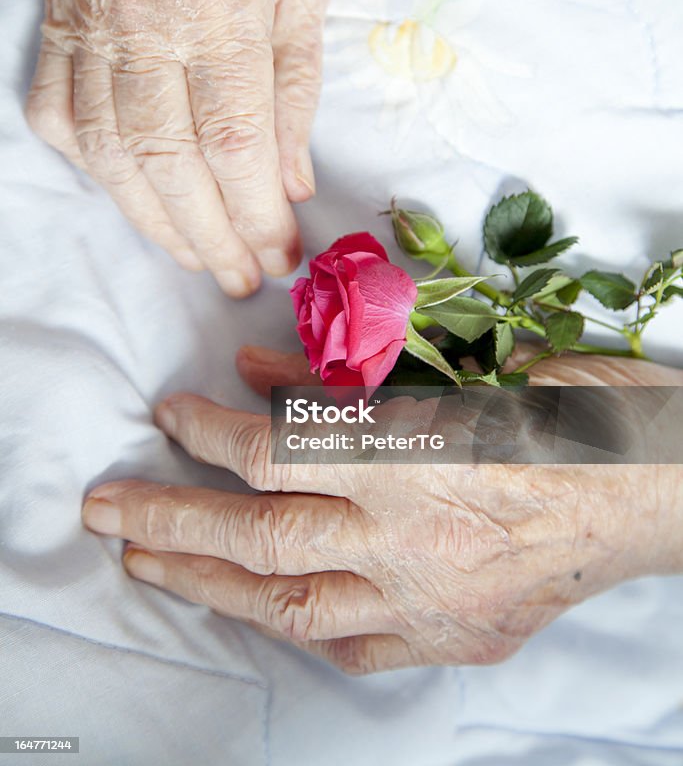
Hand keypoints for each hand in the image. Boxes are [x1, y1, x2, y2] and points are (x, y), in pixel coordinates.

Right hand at [26, 0, 333, 294]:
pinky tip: (132, 192)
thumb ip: (296, 91)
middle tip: (240, 276)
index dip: (254, 216)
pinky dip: (94, 165)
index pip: (232, 142)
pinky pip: (58, 108)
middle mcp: (141, 3)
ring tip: (197, 252)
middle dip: (208, 236)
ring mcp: (89, 5)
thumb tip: (287, 186)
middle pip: (165, 161)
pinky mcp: (62, 3)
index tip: (279, 256)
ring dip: (152, 218)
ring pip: (108, 149)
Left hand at [82, 346, 682, 673]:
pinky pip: (361, 650)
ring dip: (209, 585)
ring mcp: (437, 603)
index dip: (210, 429)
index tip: (171, 414)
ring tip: (146, 565)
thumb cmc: (587, 411)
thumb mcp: (473, 368)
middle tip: (104, 510)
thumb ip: (360, 380)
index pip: (278, 450)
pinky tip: (269, 614)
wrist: (671, 491)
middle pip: (260, 537)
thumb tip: (264, 373)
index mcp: (424, 460)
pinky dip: (305, 627)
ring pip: (293, 605)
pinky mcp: (461, 638)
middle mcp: (419, 541)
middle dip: (168, 523)